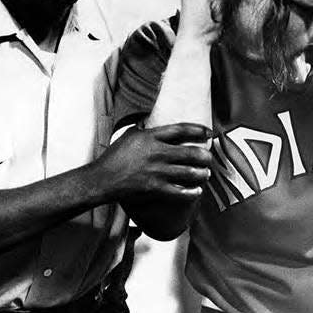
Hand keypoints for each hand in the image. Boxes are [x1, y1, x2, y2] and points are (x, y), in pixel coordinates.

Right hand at [95, 123, 212, 203]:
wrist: (102, 179)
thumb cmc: (114, 157)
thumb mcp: (129, 135)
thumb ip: (144, 129)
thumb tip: (151, 121)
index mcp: (150, 137)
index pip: (180, 130)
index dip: (198, 130)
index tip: (209, 133)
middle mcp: (156, 153)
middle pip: (190, 151)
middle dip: (205, 155)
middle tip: (210, 158)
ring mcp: (156, 171)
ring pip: (189, 172)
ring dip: (202, 174)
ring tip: (206, 174)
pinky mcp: (155, 188)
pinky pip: (180, 191)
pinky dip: (192, 192)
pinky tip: (197, 191)